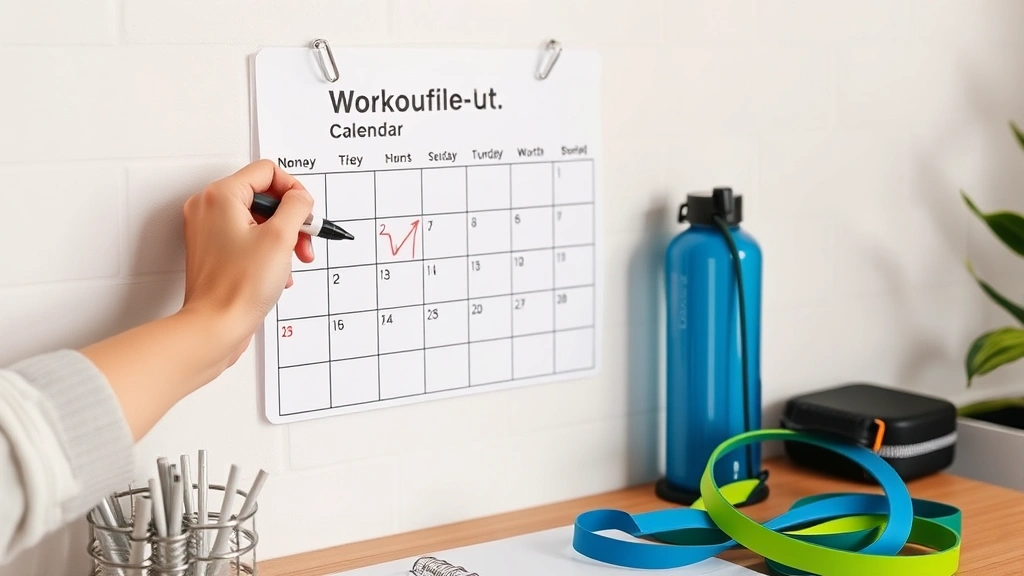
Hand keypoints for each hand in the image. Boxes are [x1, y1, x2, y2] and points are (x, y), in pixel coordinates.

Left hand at [181, 159, 314, 362]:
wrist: (216, 325)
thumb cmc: (238, 287)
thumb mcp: (281, 237)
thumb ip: (296, 207)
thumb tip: (301, 198)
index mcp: (220, 196)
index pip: (267, 171)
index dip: (293, 190)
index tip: (304, 212)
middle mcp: (208, 208)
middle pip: (263, 196)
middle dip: (290, 219)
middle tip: (303, 240)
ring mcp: (208, 230)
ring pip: (258, 219)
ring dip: (282, 238)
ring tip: (292, 261)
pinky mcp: (213, 250)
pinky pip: (248, 237)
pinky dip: (267, 250)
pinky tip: (278, 272)